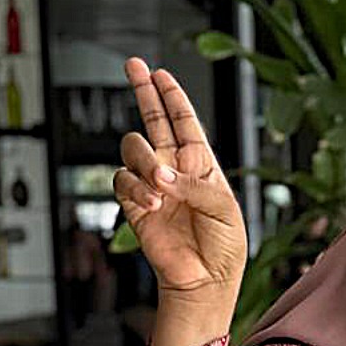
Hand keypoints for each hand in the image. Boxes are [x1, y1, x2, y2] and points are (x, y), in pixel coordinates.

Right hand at [114, 58, 246, 305]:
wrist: (205, 279)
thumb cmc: (224, 245)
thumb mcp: (224, 208)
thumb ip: (195, 184)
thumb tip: (162, 174)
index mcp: (200, 163)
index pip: (183, 121)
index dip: (172, 96)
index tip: (159, 72)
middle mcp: (173, 169)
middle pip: (152, 120)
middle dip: (143, 91)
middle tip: (133, 66)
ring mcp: (152, 185)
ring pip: (132, 148)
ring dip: (145, 162)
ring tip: (161, 187)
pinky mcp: (134, 204)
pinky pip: (121, 180)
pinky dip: (135, 188)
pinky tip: (152, 203)